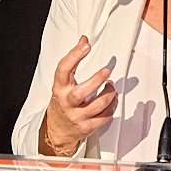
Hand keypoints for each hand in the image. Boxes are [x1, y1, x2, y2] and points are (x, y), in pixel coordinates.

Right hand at [38, 37, 115, 156]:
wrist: (58, 130)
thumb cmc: (63, 103)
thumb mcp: (63, 82)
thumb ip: (73, 62)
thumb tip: (83, 40)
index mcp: (59, 88)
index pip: (64, 69)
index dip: (75, 55)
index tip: (86, 45)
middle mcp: (67, 102)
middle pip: (81, 92)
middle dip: (97, 80)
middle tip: (106, 71)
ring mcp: (77, 116)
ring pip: (98, 105)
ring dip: (110, 93)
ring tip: (111, 86)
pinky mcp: (87, 126)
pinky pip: (105, 116)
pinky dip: (112, 106)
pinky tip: (112, 99)